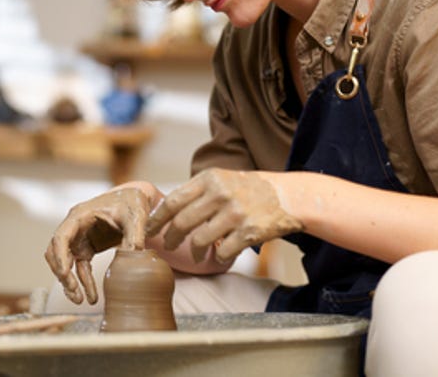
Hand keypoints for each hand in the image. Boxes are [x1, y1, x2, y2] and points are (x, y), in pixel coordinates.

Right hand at [44, 186, 152, 304]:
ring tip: (79, 300)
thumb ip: (135, 235)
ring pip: (64, 263)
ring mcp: (78, 238)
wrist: (135, 200)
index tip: (65, 273)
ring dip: (68, 281)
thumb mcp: (136, 216)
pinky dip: (83, 283)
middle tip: (74, 291)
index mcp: (80, 215)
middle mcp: (74, 227)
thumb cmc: (132, 202)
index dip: (60, 256)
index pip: (61, 237)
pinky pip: (79, 268)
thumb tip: (134, 257)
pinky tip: (91, 298)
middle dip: (61, 273)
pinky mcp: (86, 248)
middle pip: (56, 252)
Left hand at [146, 169, 302, 264]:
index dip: (157, 218)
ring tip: (195, 254)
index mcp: (210, 179)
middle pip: (182, 222)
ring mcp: (235, 213)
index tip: (148, 229)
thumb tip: (166, 209)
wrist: (289, 196)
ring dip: (193, 252)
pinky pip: (222, 252)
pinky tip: (218, 256)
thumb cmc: (251, 189)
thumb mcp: (224, 179)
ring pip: (199, 240)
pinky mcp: (248, 232)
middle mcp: (221, 194)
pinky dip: (217, 257)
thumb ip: (199, 191)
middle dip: (170, 238)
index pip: (174, 200)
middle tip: (167, 246)